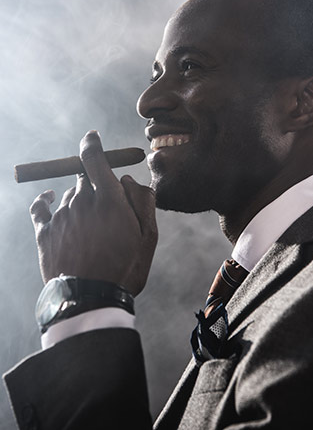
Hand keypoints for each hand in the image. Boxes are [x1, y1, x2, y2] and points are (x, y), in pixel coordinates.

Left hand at [30, 131, 157, 295]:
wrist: (90, 299)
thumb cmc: (124, 267)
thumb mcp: (148, 236)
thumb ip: (142, 200)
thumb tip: (127, 179)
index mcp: (109, 198)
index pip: (94, 157)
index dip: (92, 143)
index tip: (92, 137)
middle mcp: (81, 200)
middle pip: (83, 177)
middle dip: (94, 182)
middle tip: (105, 202)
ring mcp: (61, 216)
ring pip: (68, 194)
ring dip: (79, 199)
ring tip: (90, 224)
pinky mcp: (45, 232)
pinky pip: (40, 206)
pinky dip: (45, 199)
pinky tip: (48, 197)